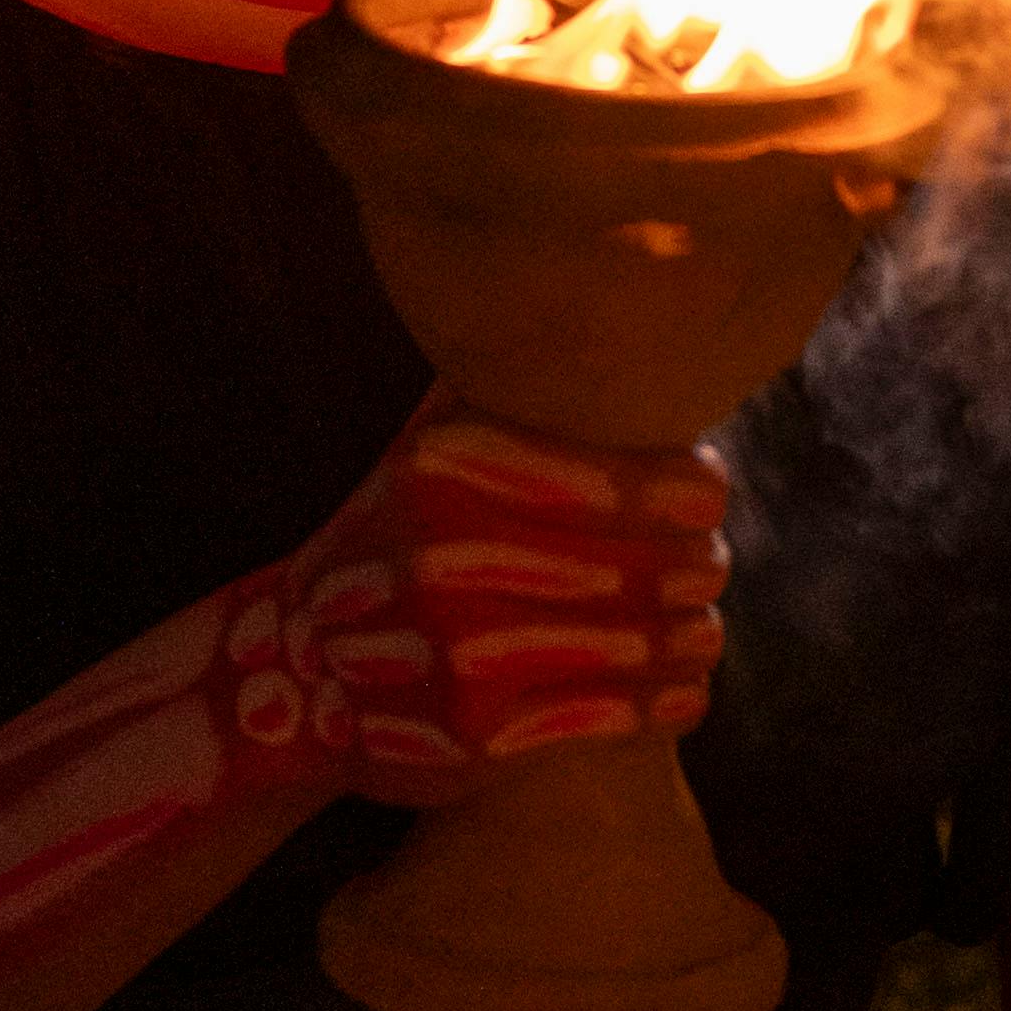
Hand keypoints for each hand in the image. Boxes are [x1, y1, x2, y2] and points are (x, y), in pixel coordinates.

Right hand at [218, 403, 727, 794]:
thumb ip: (507, 381)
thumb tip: (636, 274)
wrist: (301, 666)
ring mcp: (457, 651)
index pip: (602, 477)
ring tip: (702, 628)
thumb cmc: (401, 535)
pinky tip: (684, 688)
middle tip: (709, 566)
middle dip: (690, 567)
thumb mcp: (428, 444)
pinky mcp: (473, 735)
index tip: (707, 492)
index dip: (678, 488)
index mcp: (442, 470)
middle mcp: (442, 557)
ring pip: (627, 644)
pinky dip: (659, 702)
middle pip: (627, 565)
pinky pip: (603, 717)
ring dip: (687, 639)